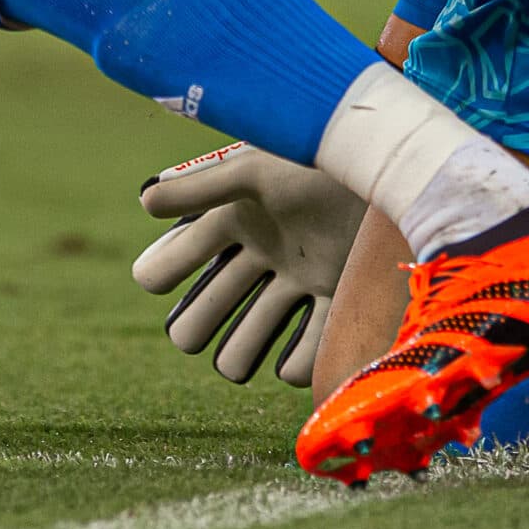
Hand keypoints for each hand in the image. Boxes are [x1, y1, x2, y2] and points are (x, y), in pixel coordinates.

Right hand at [133, 141, 366, 386]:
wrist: (385, 172)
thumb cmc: (316, 164)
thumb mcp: (253, 172)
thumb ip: (199, 189)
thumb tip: (143, 203)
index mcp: (236, 219)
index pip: (179, 256)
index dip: (161, 272)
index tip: (155, 279)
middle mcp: (262, 255)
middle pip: (206, 309)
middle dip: (193, 326)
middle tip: (192, 334)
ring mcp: (299, 280)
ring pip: (248, 341)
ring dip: (237, 355)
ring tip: (236, 359)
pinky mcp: (338, 299)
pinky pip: (306, 354)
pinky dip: (296, 365)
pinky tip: (290, 360)